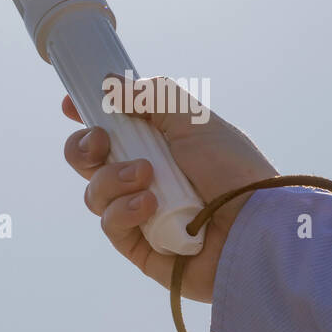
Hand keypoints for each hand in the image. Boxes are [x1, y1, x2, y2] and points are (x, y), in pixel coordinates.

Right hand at [62, 76, 277, 301]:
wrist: (258, 227)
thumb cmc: (234, 171)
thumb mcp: (194, 121)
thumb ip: (151, 97)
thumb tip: (108, 82)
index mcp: (160, 145)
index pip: (112, 128)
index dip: (88, 115)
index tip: (73, 104)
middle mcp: (147, 179)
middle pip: (90, 162)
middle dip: (83, 147)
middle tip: (100, 141)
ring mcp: (142, 215)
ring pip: (95, 193)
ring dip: (111, 179)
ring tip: (146, 176)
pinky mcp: (141, 248)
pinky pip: (110, 226)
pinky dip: (123, 211)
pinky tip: (148, 205)